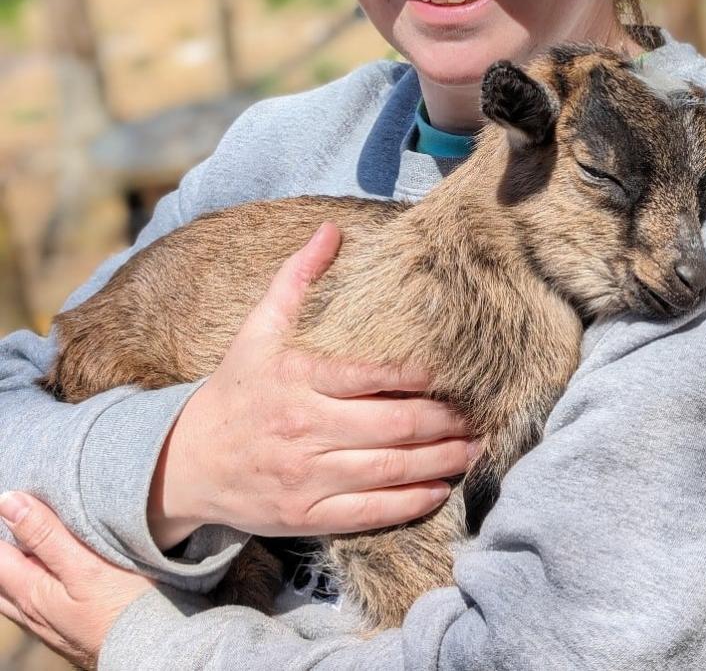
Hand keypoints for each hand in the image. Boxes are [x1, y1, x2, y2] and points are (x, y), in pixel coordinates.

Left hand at [0, 492, 152, 669]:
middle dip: (6, 549)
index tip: (14, 499)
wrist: (151, 651)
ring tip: (35, 538)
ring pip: (18, 590)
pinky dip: (36, 577)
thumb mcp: (85, 566)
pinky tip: (54, 568)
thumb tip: (8, 503)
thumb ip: (45, 536)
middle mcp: (32, 612)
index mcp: (31, 593)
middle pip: (2, 576)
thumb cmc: (122, 606)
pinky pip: (38, 599)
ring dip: (20, 563)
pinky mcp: (68, 628)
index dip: (4, 525)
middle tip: (22, 516)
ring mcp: (49, 624)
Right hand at [148, 222, 473, 549]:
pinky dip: (411, 503)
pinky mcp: (306, 515)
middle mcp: (305, 428)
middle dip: (444, 422)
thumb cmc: (235, 388)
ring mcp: (306, 476)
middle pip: (393, 426)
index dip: (417, 377)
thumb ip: (297, 279)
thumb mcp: (258, 329)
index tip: (451, 374)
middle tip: (479, 415)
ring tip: (474, 449)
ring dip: (441, 461)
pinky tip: (441, 489)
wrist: (186, 463)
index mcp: (298, 378)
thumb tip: (330, 230)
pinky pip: (370, 513)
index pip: (369, 376)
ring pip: (389, 470)